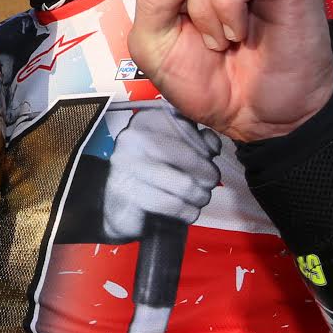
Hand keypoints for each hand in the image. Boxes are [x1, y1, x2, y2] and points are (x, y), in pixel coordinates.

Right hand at [101, 106, 221, 241]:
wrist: (120, 206)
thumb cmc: (150, 175)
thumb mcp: (175, 150)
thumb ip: (197, 141)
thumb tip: (212, 144)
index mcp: (145, 121)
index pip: (186, 126)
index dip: (204, 145)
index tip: (209, 157)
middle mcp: (132, 139)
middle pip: (187, 156)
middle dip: (207, 173)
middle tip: (209, 182)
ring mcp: (127, 167)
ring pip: (183, 184)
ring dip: (199, 195)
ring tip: (199, 197)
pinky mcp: (127, 195)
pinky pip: (171, 204)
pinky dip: (187, 211)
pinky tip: (187, 211)